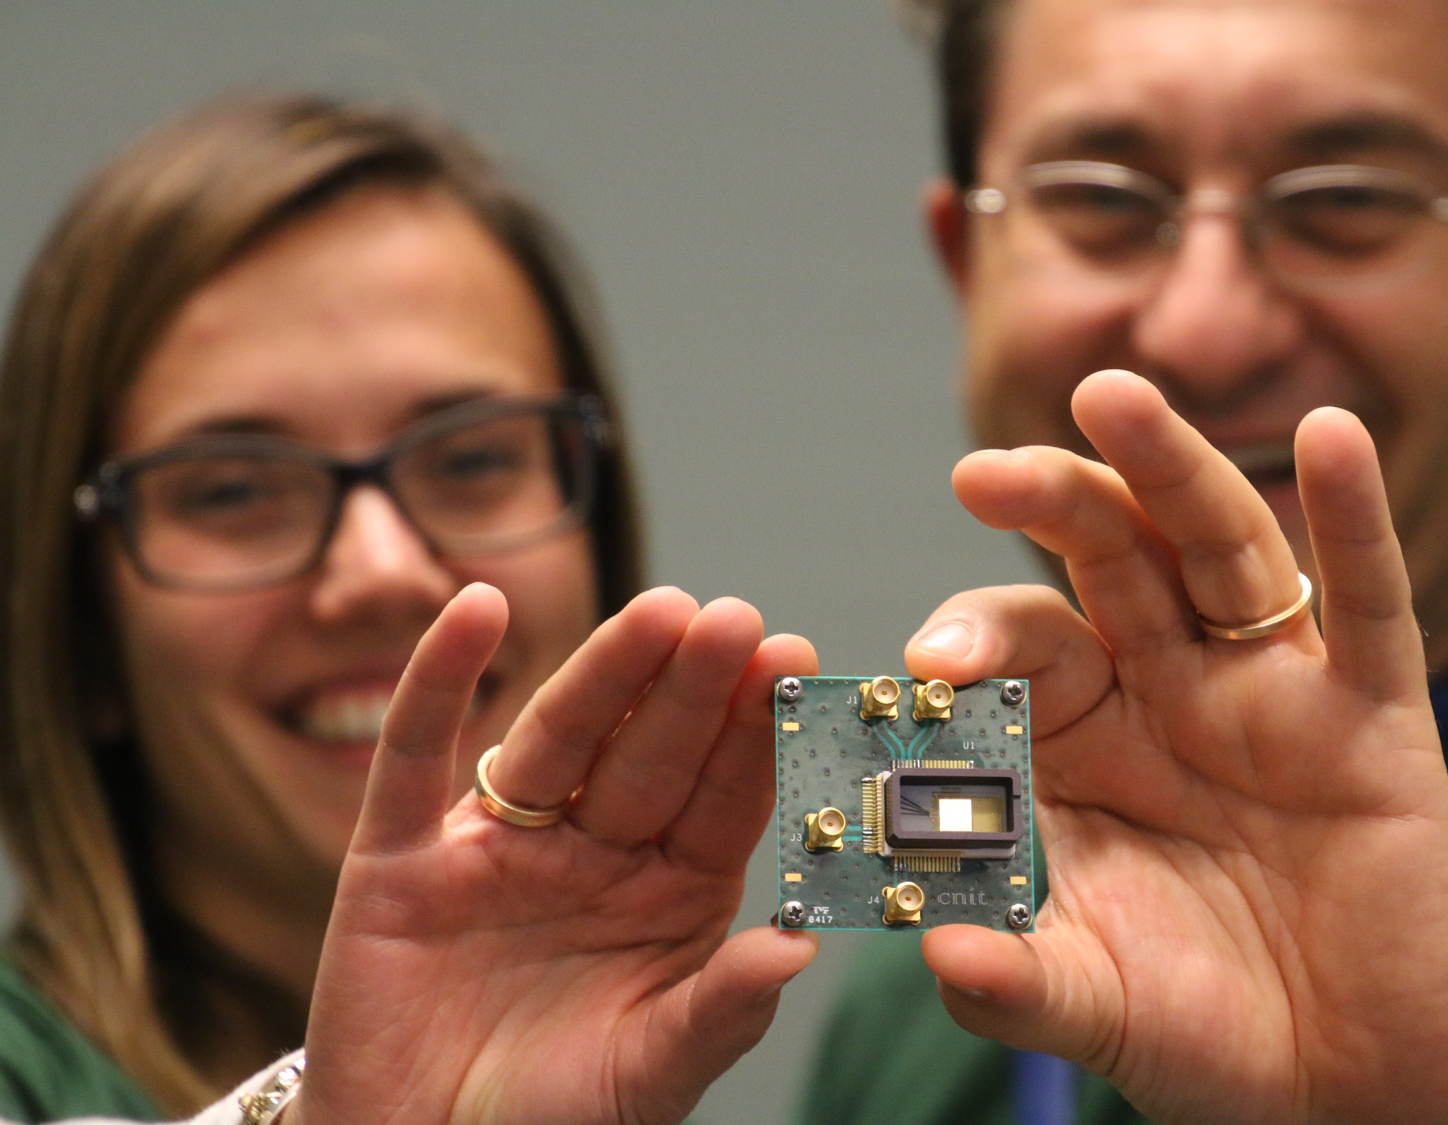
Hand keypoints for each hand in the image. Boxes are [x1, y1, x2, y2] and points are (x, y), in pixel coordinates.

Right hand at [292, 584, 817, 1124]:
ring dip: (602, 673)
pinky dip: (441, 680)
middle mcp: (593, 852)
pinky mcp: (401, 856)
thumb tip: (799, 950)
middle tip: (732, 619)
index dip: (754, 733)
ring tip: (655, 613)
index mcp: (668, 893)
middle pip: (647, 752)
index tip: (793, 662)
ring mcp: (499, 845)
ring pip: (557, 740)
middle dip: (690, 687)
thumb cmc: (549, 1123)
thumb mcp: (647, 1077)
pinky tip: (476, 610)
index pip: (720, 798)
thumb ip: (717, 1014)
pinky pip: (417, 756)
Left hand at [906, 370, 1447, 1123]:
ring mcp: (1272, 694)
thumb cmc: (1204, 1028)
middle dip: (1049, 510)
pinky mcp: (1373, 718)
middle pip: (1108, 565)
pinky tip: (1332, 438)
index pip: (1020, 652)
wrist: (1347, 1083)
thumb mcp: (1093, 1004)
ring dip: (1169, 470)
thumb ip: (1013, 982)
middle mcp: (1170, 693)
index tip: (927, 666)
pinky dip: (1354, 521)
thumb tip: (933, 952)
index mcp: (1084, 743)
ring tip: (1112, 399)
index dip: (974, 643)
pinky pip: (1366, 605)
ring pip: (1218, 551)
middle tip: (982, 472)